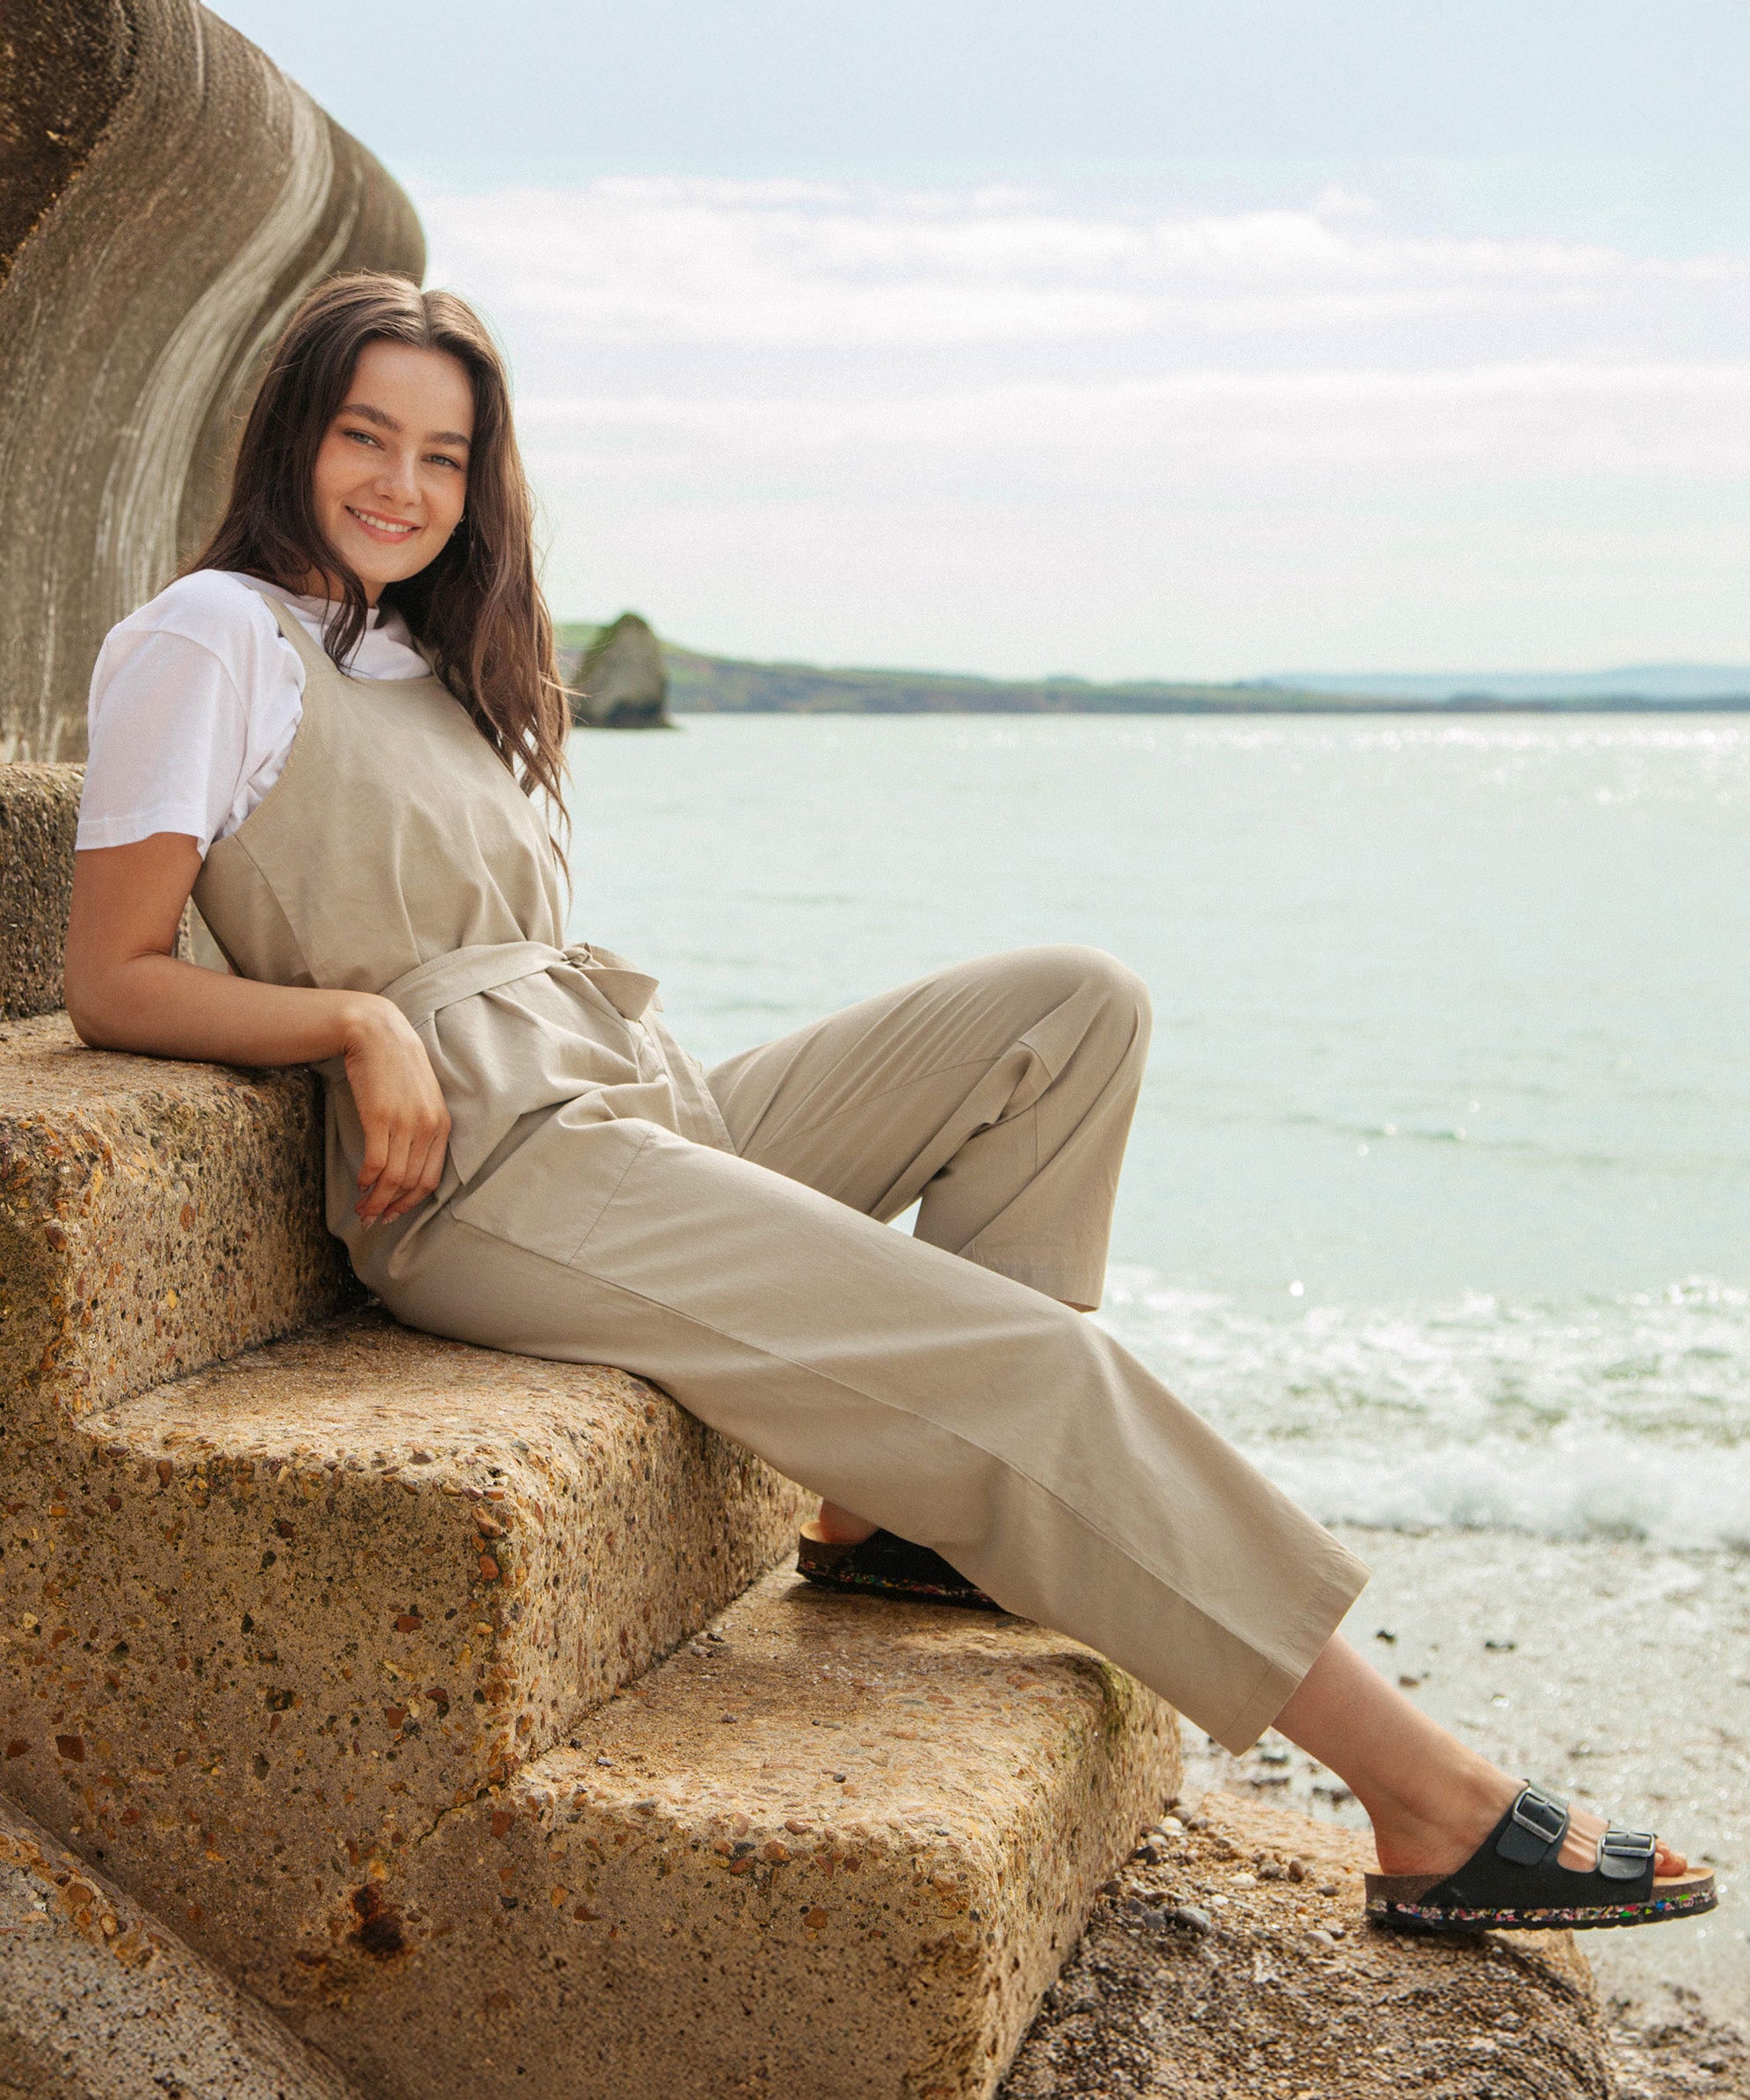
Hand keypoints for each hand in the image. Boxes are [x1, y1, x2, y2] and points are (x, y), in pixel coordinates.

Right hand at [339, 997, 451, 1225]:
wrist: (377, 1032)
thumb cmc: (396, 1066)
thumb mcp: (422, 1098)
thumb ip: (422, 1127)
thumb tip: (406, 1164)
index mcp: (442, 1125)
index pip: (431, 1180)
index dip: (410, 1203)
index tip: (393, 1213)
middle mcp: (428, 1127)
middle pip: (411, 1184)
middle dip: (390, 1207)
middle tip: (372, 1218)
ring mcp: (406, 1123)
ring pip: (393, 1179)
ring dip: (375, 1200)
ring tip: (362, 1209)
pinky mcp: (380, 1117)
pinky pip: (376, 1163)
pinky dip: (367, 1180)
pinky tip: (359, 1184)